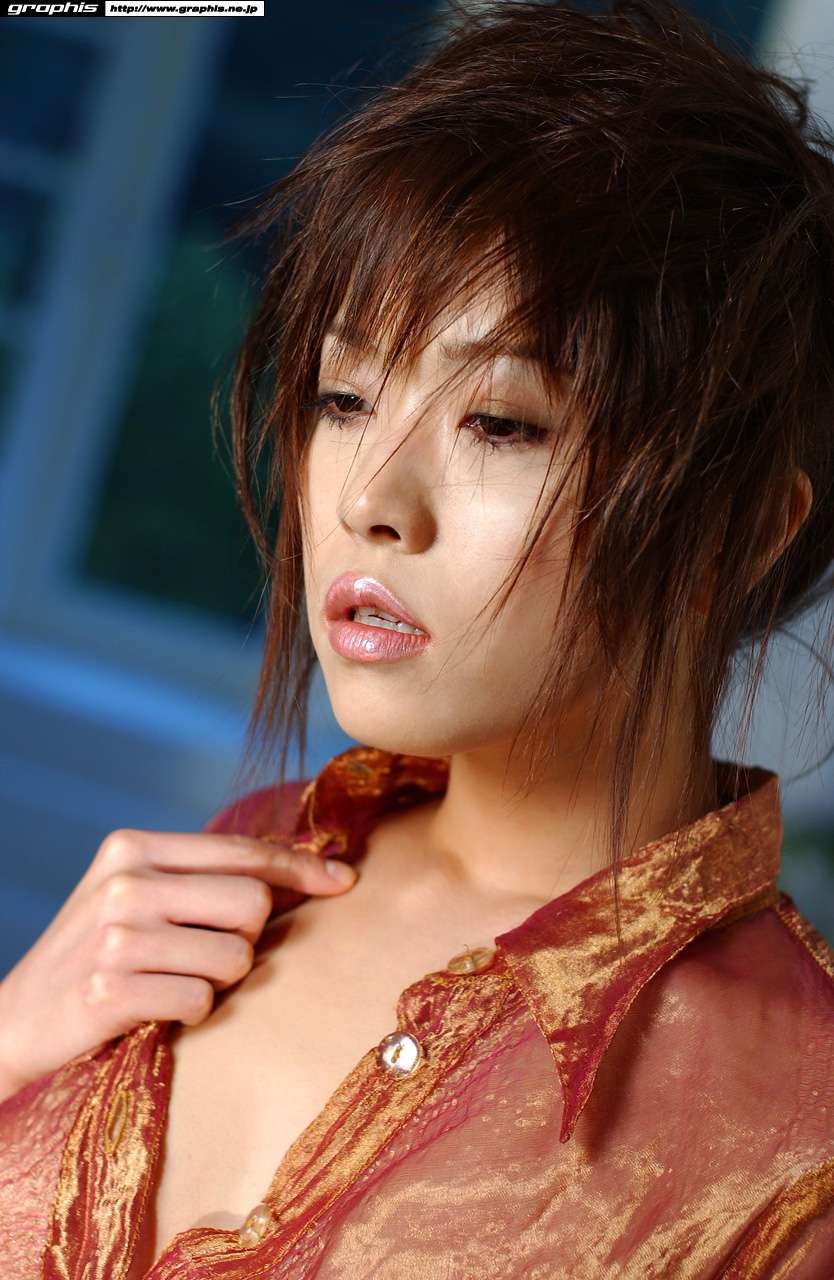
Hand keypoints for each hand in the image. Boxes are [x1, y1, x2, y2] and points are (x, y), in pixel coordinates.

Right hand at [0, 828, 357, 1103]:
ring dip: (218, 981)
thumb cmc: (99, 956)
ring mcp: (115, 936)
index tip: (344, 880)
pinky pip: (202, 1002)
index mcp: (134, 847)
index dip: (301, 868)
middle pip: (253, 903)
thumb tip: (314, 871)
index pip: (242, 852)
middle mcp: (126, 882)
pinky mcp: (111, 991)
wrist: (13, 1023)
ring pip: (234, 958)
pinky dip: (192, 1014)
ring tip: (173, 983)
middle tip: (208, 955)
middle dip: (248, 938)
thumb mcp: (139, 897)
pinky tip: (155, 1011)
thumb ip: (206, 879)